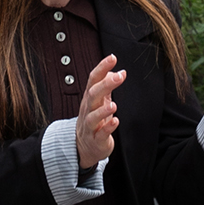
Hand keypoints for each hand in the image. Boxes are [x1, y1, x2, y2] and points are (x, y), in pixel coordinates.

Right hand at [77, 54, 124, 168]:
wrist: (84, 146)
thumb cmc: (94, 121)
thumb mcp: (99, 101)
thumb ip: (106, 85)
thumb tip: (115, 70)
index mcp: (90, 98)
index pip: (93, 79)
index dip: (102, 68)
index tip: (112, 58)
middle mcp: (88, 110)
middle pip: (93, 95)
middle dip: (105, 85)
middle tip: (119, 76)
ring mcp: (91, 125)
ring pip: (93, 116)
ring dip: (103, 110)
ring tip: (114, 105)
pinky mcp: (96, 139)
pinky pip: (101, 133)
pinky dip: (108, 128)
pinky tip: (115, 121)